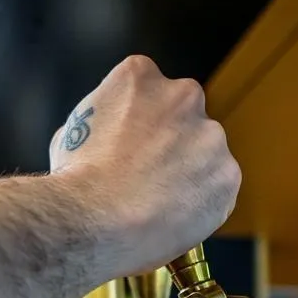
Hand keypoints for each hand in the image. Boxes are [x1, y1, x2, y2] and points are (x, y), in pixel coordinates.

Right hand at [48, 55, 240, 278]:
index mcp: (140, 76)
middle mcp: (183, 95)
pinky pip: (217, 190)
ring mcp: (211, 136)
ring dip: (189, 173)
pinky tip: (173, 219)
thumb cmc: (75, 180)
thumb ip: (99, 125)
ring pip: (205, 154)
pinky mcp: (228, 175)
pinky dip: (201, 204)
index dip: (137, 122)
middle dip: (170, 142)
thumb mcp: (69, 134)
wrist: (97, 221)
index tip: (130, 146)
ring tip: (159, 204)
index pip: (146, 90)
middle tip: (148, 175)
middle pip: (183, 116)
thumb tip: (102, 139)